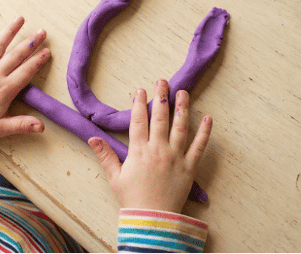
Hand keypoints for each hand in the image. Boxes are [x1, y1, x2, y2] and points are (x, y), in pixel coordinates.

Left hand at [0, 16, 50, 141]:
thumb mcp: (1, 129)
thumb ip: (22, 125)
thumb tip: (42, 127)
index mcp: (4, 89)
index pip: (26, 71)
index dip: (38, 61)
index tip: (48, 51)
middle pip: (16, 55)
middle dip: (31, 42)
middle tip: (42, 32)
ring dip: (10, 31)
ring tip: (20, 18)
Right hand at [88, 80, 211, 212]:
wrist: (153, 219)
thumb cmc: (132, 198)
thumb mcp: (115, 177)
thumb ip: (105, 155)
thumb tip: (92, 137)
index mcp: (139, 151)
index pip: (138, 121)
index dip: (138, 104)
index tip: (140, 90)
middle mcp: (158, 150)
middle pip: (159, 118)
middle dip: (161, 97)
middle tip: (162, 81)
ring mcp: (176, 157)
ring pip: (180, 127)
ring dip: (182, 108)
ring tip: (183, 92)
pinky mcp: (189, 167)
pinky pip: (199, 146)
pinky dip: (204, 132)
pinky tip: (208, 117)